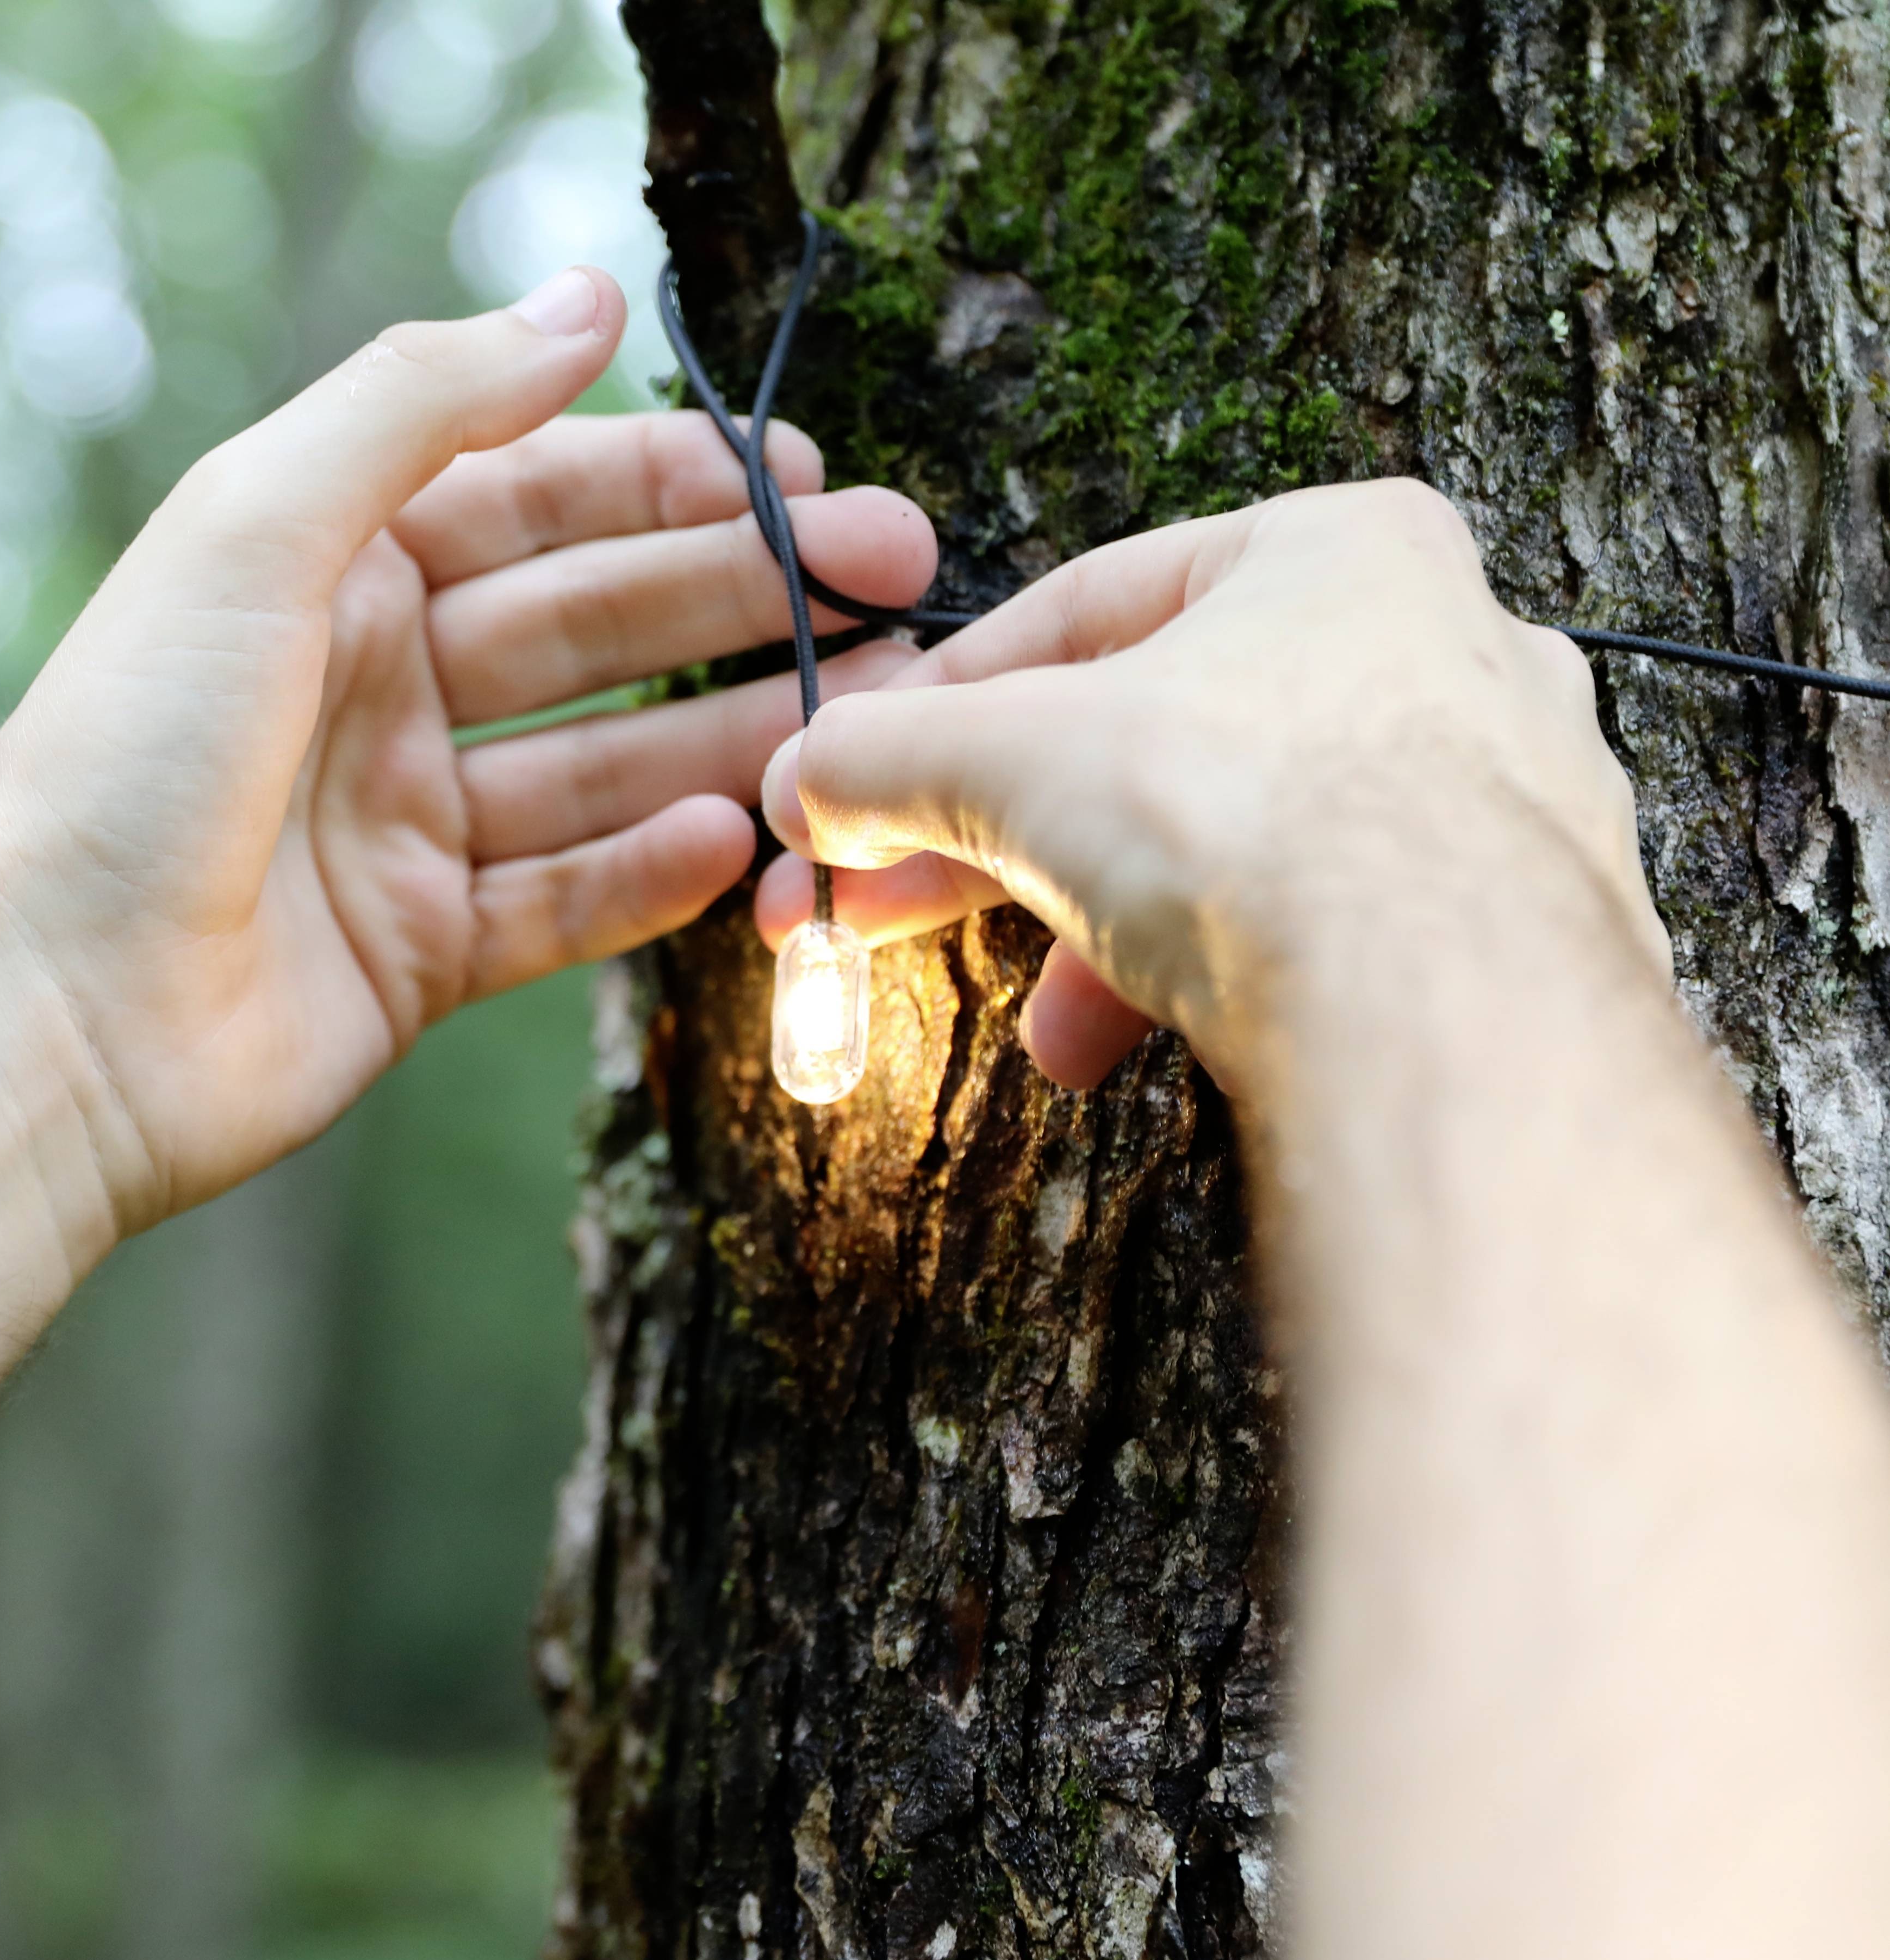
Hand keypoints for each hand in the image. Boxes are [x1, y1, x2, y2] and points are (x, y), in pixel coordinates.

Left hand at [0, 267, 934, 1241]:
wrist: (48, 1017)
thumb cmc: (129, 755)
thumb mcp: (260, 526)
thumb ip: (422, 405)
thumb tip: (582, 298)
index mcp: (333, 575)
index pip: (539, 504)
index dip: (677, 488)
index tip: (811, 486)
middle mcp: (377, 692)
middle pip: (597, 630)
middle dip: (745, 603)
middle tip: (896, 592)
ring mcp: (407, 828)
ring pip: (605, 768)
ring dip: (734, 739)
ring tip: (859, 722)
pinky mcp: (426, 953)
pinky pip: (567, 901)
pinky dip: (650, 874)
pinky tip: (737, 844)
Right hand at [754, 478, 1665, 1092]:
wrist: (1444, 1009)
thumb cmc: (1254, 820)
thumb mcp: (1013, 761)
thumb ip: (890, 757)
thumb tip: (804, 780)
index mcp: (1339, 551)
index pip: (1090, 609)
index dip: (947, 702)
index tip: (867, 776)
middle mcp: (1444, 652)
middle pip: (1160, 746)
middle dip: (1012, 843)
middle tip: (903, 907)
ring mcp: (1501, 797)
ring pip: (1245, 850)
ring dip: (1106, 934)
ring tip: (1043, 1026)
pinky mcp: (1515, 927)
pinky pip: (1331, 935)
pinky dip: (1218, 981)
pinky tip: (1139, 1047)